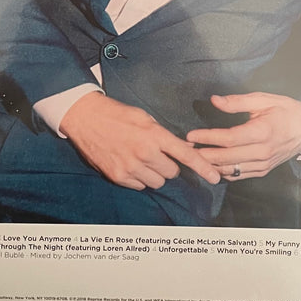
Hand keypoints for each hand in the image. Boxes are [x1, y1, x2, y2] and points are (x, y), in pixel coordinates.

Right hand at [60, 92, 220, 190]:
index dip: (202, 167)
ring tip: (141, 158)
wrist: (86, 118)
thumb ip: (162, 134)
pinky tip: (129, 163)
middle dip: (169, 165)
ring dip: (154, 173)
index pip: (185, 154)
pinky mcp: (118, 177)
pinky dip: (139, 178)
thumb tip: (180, 148)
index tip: (215, 177)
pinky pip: (140, 186)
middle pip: (172, 173)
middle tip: (156, 154)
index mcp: (154, 135)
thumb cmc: (117, 114)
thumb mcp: (144, 117)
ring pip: (157, 182)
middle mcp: (145, 153)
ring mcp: (131, 167)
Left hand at [186, 93, 300, 179]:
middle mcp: (262, 151)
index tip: (191, 136)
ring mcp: (263, 164)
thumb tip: (214, 100)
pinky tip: (212, 167)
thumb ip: (237, 102)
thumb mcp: (262, 99)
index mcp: (261, 132)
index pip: (228, 138)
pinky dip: (224, 172)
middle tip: (185, 151)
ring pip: (232, 169)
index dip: (208, 138)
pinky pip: (240, 175)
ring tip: (193, 160)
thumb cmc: (285, 110)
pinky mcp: (264, 170)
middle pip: (227, 157)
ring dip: (211, 166)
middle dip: (204, 155)